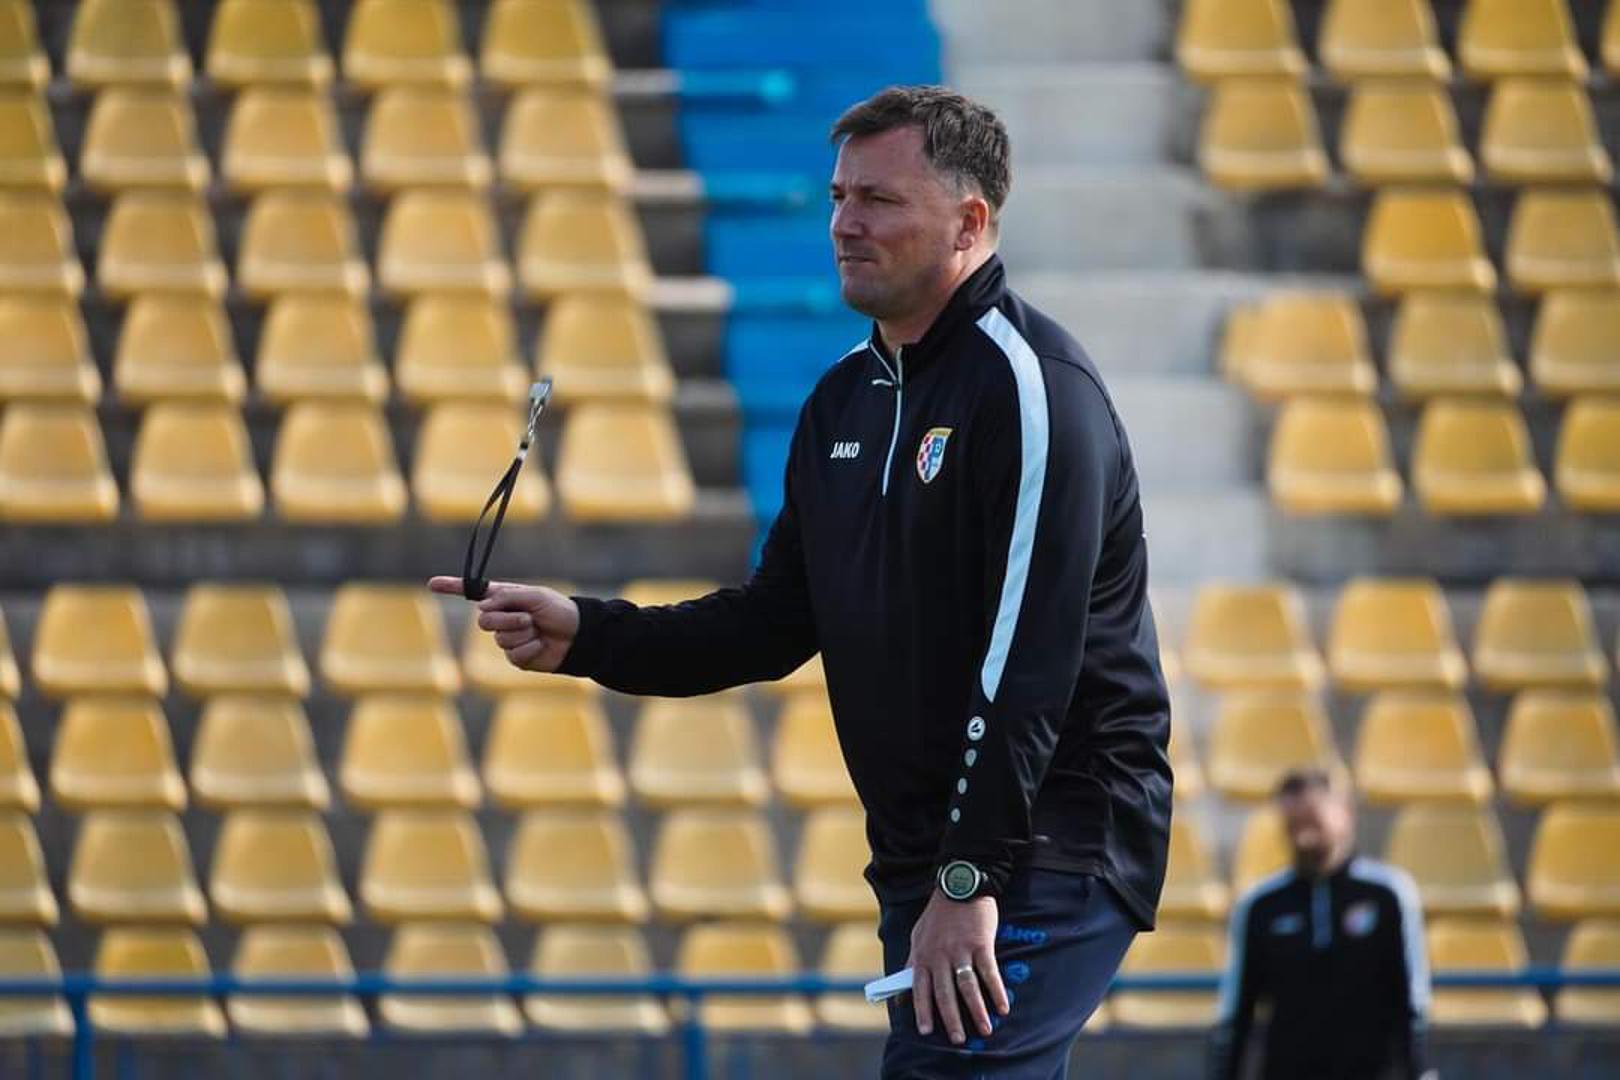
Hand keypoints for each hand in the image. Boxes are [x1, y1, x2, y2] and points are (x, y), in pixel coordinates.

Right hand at [427, 577, 579, 672]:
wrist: (578, 636)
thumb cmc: (559, 611)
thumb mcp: (535, 597)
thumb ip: (508, 598)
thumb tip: (482, 606)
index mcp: (505, 599)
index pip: (473, 593)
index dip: (452, 587)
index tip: (432, 584)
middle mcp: (502, 617)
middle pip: (484, 620)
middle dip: (507, 619)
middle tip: (529, 618)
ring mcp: (507, 638)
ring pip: (500, 638)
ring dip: (523, 633)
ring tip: (538, 630)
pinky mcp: (516, 657)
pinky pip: (512, 654)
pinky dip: (530, 649)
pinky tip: (541, 645)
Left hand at [906, 889, 1009, 1043]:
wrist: (960, 885)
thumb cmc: (939, 914)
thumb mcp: (918, 935)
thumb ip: (911, 961)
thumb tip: (901, 987)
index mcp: (923, 954)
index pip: (919, 988)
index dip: (922, 1010)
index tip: (925, 1031)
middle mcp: (940, 955)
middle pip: (945, 993)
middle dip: (951, 1019)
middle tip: (958, 1040)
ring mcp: (960, 950)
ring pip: (967, 987)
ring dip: (976, 1011)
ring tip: (985, 1030)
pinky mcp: (981, 944)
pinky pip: (989, 973)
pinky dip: (996, 991)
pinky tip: (1003, 1008)